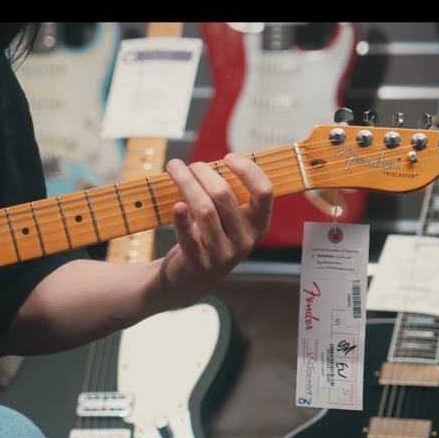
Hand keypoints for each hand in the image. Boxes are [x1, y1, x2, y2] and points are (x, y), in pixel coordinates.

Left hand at [157, 152, 273, 306]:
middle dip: (203, 173)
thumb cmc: (209, 240)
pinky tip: (176, 205)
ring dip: (187, 184)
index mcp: (258, 225)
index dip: (248, 170)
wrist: (189, 280)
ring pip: (204, 210)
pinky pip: (188, 235)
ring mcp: (221, 254)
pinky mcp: (198, 263)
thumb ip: (228, 196)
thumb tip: (212, 162)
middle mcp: (244, 240)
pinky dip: (180, 218)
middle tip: (189, 165)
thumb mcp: (228, 221)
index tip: (228, 157)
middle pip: (224, 195)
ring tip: (174, 169)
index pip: (264, 192)